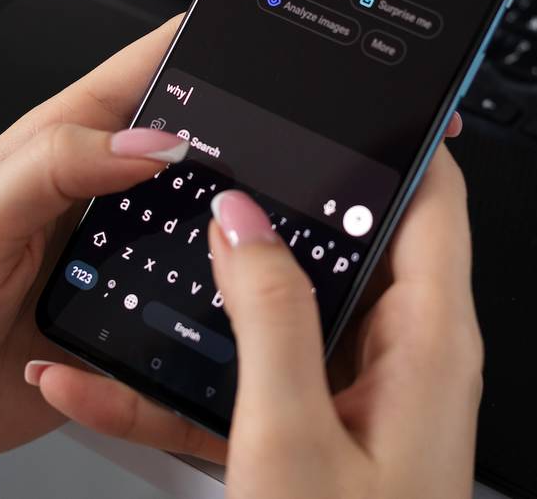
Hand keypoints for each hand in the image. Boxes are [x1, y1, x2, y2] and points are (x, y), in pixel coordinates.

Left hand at [0, 16, 221, 497]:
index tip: (239, 44)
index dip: (185, 50)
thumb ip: (54, 167)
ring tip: (249, 226)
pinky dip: (208, 287)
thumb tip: (148, 142)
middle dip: (226, 137)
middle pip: (178, 145)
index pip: (132, 77)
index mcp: (52, 150)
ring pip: (194, 217)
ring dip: (222, 219)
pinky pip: (185, 291)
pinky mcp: (126, 309)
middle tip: (268, 149)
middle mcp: (90, 196)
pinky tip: (219, 294)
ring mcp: (112, 254)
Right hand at [35, 125, 480, 498]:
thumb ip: (270, 317)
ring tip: (146, 261)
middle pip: (348, 242)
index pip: (432, 201)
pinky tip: (104, 381)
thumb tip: (241, 222)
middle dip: (281, 204)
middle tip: (215, 166)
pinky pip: (246, 379)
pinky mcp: (310, 426)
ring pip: (281, 310)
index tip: (356, 97)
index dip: (402, 140)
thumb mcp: (293, 439)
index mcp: (426, 340)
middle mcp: (399, 356)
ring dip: (212, 294)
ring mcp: (352, 392)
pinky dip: (182, 378)